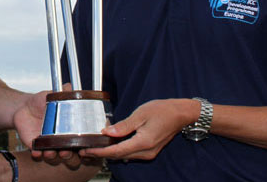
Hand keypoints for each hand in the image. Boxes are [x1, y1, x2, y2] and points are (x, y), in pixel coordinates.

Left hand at [14, 86, 81, 167]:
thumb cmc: (41, 102)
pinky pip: (38, 154)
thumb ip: (61, 93)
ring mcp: (48, 145)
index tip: (81, 148)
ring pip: (53, 157)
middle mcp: (60, 140)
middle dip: (67, 156)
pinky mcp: (35, 146)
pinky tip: (37, 152)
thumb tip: (69, 86)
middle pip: (68, 155)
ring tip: (50, 152)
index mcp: (68, 130)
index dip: (81, 147)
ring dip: (53, 156)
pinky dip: (37, 155)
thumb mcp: (51, 96)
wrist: (24, 107)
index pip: (79, 142)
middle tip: (65, 151)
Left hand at [80, 99, 197, 159]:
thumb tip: (107, 132)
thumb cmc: (162, 110)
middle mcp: (146, 152)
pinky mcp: (150, 150)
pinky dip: (119, 150)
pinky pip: (131, 153)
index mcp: (142, 142)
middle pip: (119, 156)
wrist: (181, 114)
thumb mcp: (141, 114)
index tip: (86, 151)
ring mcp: (148, 153)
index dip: (100, 152)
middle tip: (85, 150)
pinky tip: (111, 144)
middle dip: (101, 154)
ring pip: (124, 156)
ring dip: (110, 153)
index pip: (116, 151)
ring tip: (95, 147)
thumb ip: (123, 125)